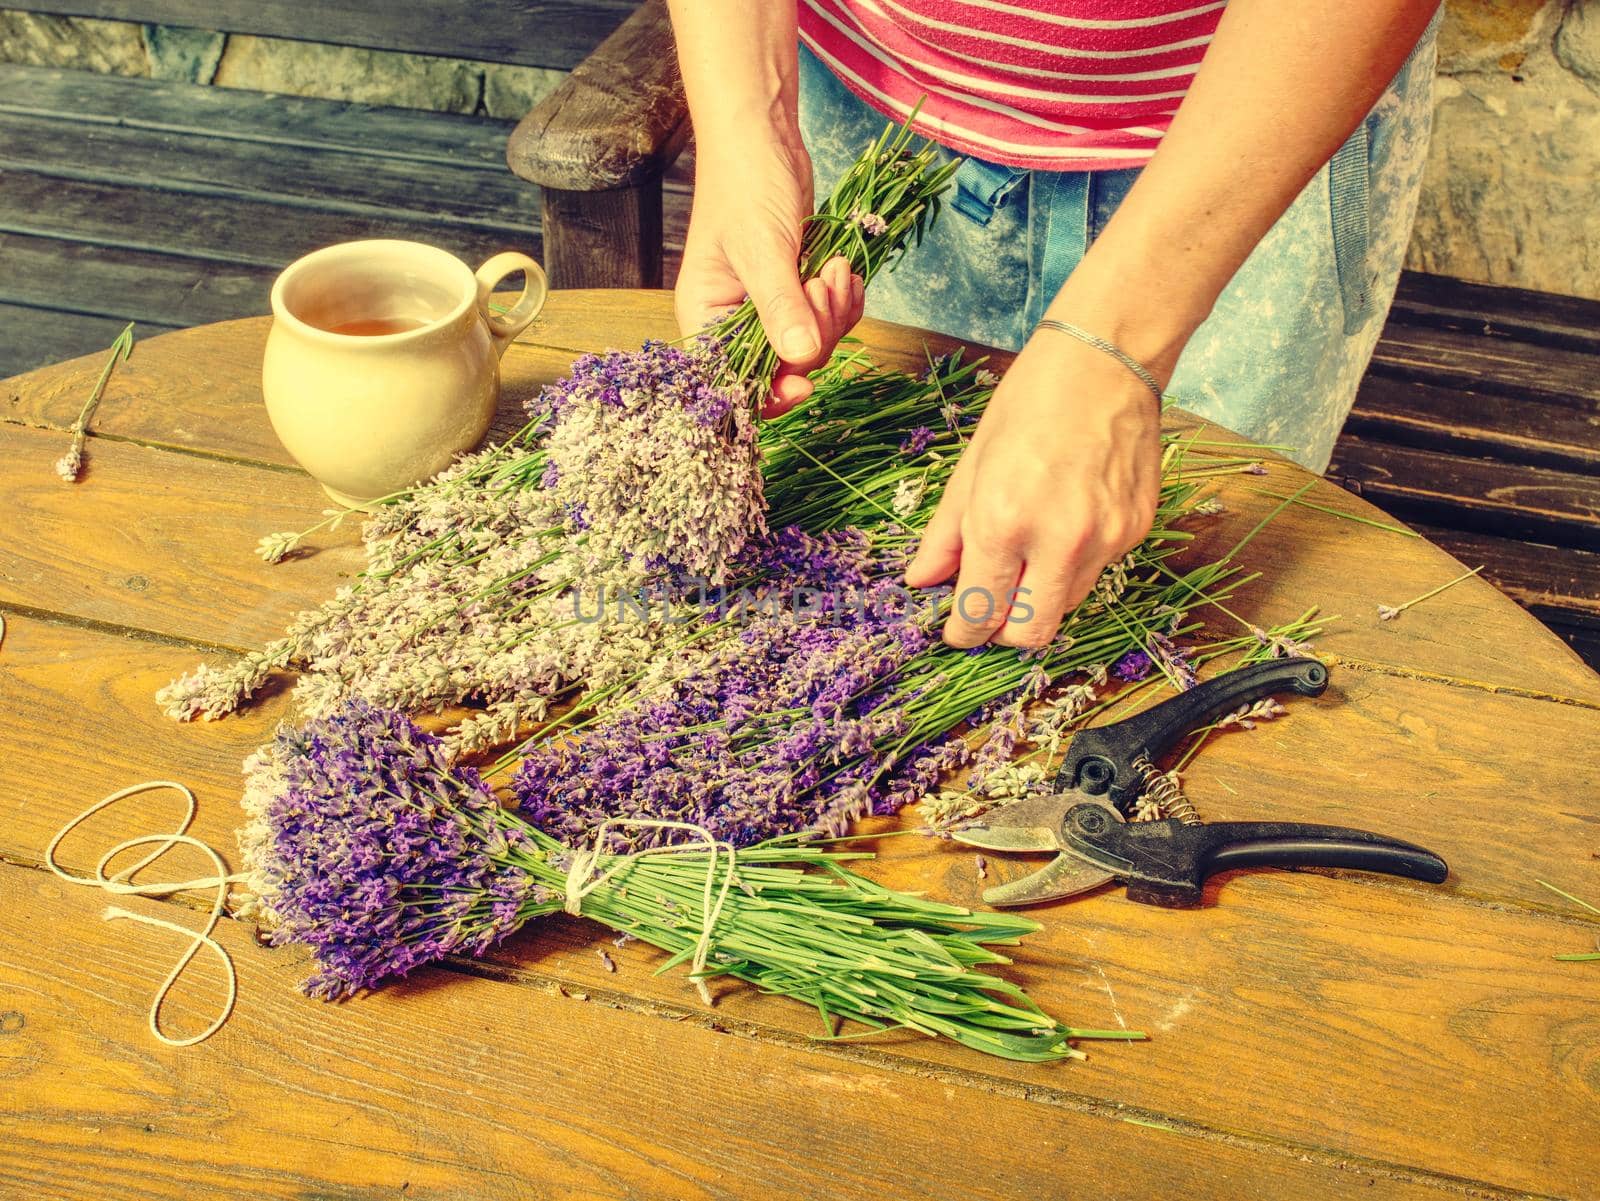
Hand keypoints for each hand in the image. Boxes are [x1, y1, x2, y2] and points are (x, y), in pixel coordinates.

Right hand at [675, 134, 863, 413]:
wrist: (763, 135)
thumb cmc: (744, 183)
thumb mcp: (763, 247)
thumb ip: (780, 305)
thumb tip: (800, 358)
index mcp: (706, 318)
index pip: (733, 382)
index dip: (769, 393)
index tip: (805, 386)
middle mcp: (733, 320)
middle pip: (783, 366)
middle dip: (814, 331)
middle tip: (821, 283)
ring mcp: (768, 305)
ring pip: (812, 343)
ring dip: (833, 311)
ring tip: (832, 266)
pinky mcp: (797, 289)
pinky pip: (828, 318)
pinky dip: (842, 299)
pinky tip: (842, 268)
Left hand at [904, 331, 1163, 647]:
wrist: (1105, 362)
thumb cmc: (1030, 403)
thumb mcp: (971, 465)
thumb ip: (946, 533)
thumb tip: (922, 580)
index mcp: (1003, 522)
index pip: (979, 614)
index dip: (963, 632)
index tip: (957, 630)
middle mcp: (1058, 541)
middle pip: (1030, 635)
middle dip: (1004, 631)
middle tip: (991, 607)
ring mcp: (1106, 540)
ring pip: (1067, 605)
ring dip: (1041, 596)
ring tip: (1029, 550)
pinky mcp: (1136, 531)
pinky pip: (1098, 572)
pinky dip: (1075, 564)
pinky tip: (1066, 521)